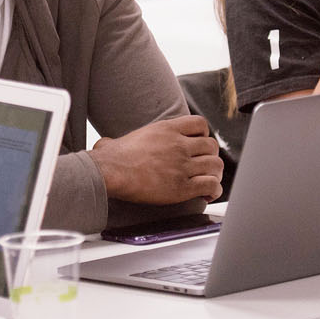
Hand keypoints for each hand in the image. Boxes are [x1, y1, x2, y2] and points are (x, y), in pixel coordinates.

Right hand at [93, 115, 222, 203]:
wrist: (110, 172)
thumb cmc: (110, 159)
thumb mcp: (119, 141)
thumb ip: (119, 141)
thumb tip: (103, 145)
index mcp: (166, 129)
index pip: (200, 124)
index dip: (203, 135)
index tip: (198, 144)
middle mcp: (178, 145)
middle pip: (212, 146)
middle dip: (211, 157)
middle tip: (204, 167)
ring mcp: (182, 165)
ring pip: (216, 165)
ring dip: (215, 174)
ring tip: (208, 181)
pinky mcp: (183, 186)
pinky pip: (211, 185)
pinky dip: (214, 190)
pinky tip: (206, 194)